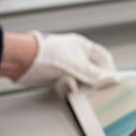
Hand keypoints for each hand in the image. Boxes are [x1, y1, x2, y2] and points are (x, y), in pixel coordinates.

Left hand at [0, 31, 117, 88]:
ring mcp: (65, 66)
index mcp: (82, 46)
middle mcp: (75, 56)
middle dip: (90, 82)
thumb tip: (112, 79)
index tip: (112, 82)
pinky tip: (59, 86)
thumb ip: (96, 75)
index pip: (103, 58)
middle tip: (91, 88)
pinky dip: (65, 89)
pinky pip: (68, 86)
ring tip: (69, 84)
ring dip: (76, 86)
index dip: (109, 70)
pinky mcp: (56, 76)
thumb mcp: (77, 66)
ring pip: (80, 81)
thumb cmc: (47, 55)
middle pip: (92, 72)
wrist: (23, 60)